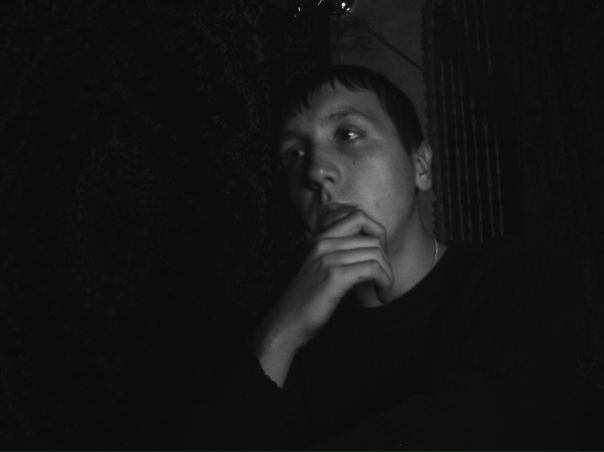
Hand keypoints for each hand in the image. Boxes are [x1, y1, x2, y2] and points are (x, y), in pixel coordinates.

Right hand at [253, 209, 392, 384]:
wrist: (285, 323)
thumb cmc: (305, 301)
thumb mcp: (319, 268)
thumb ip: (338, 254)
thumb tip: (371, 250)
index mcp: (319, 239)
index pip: (358, 217)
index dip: (376, 234)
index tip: (377, 258)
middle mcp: (323, 244)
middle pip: (373, 238)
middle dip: (386, 261)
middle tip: (382, 279)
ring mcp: (328, 258)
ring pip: (377, 253)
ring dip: (388, 274)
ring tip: (383, 290)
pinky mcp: (335, 276)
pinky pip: (373, 269)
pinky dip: (384, 282)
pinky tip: (380, 295)